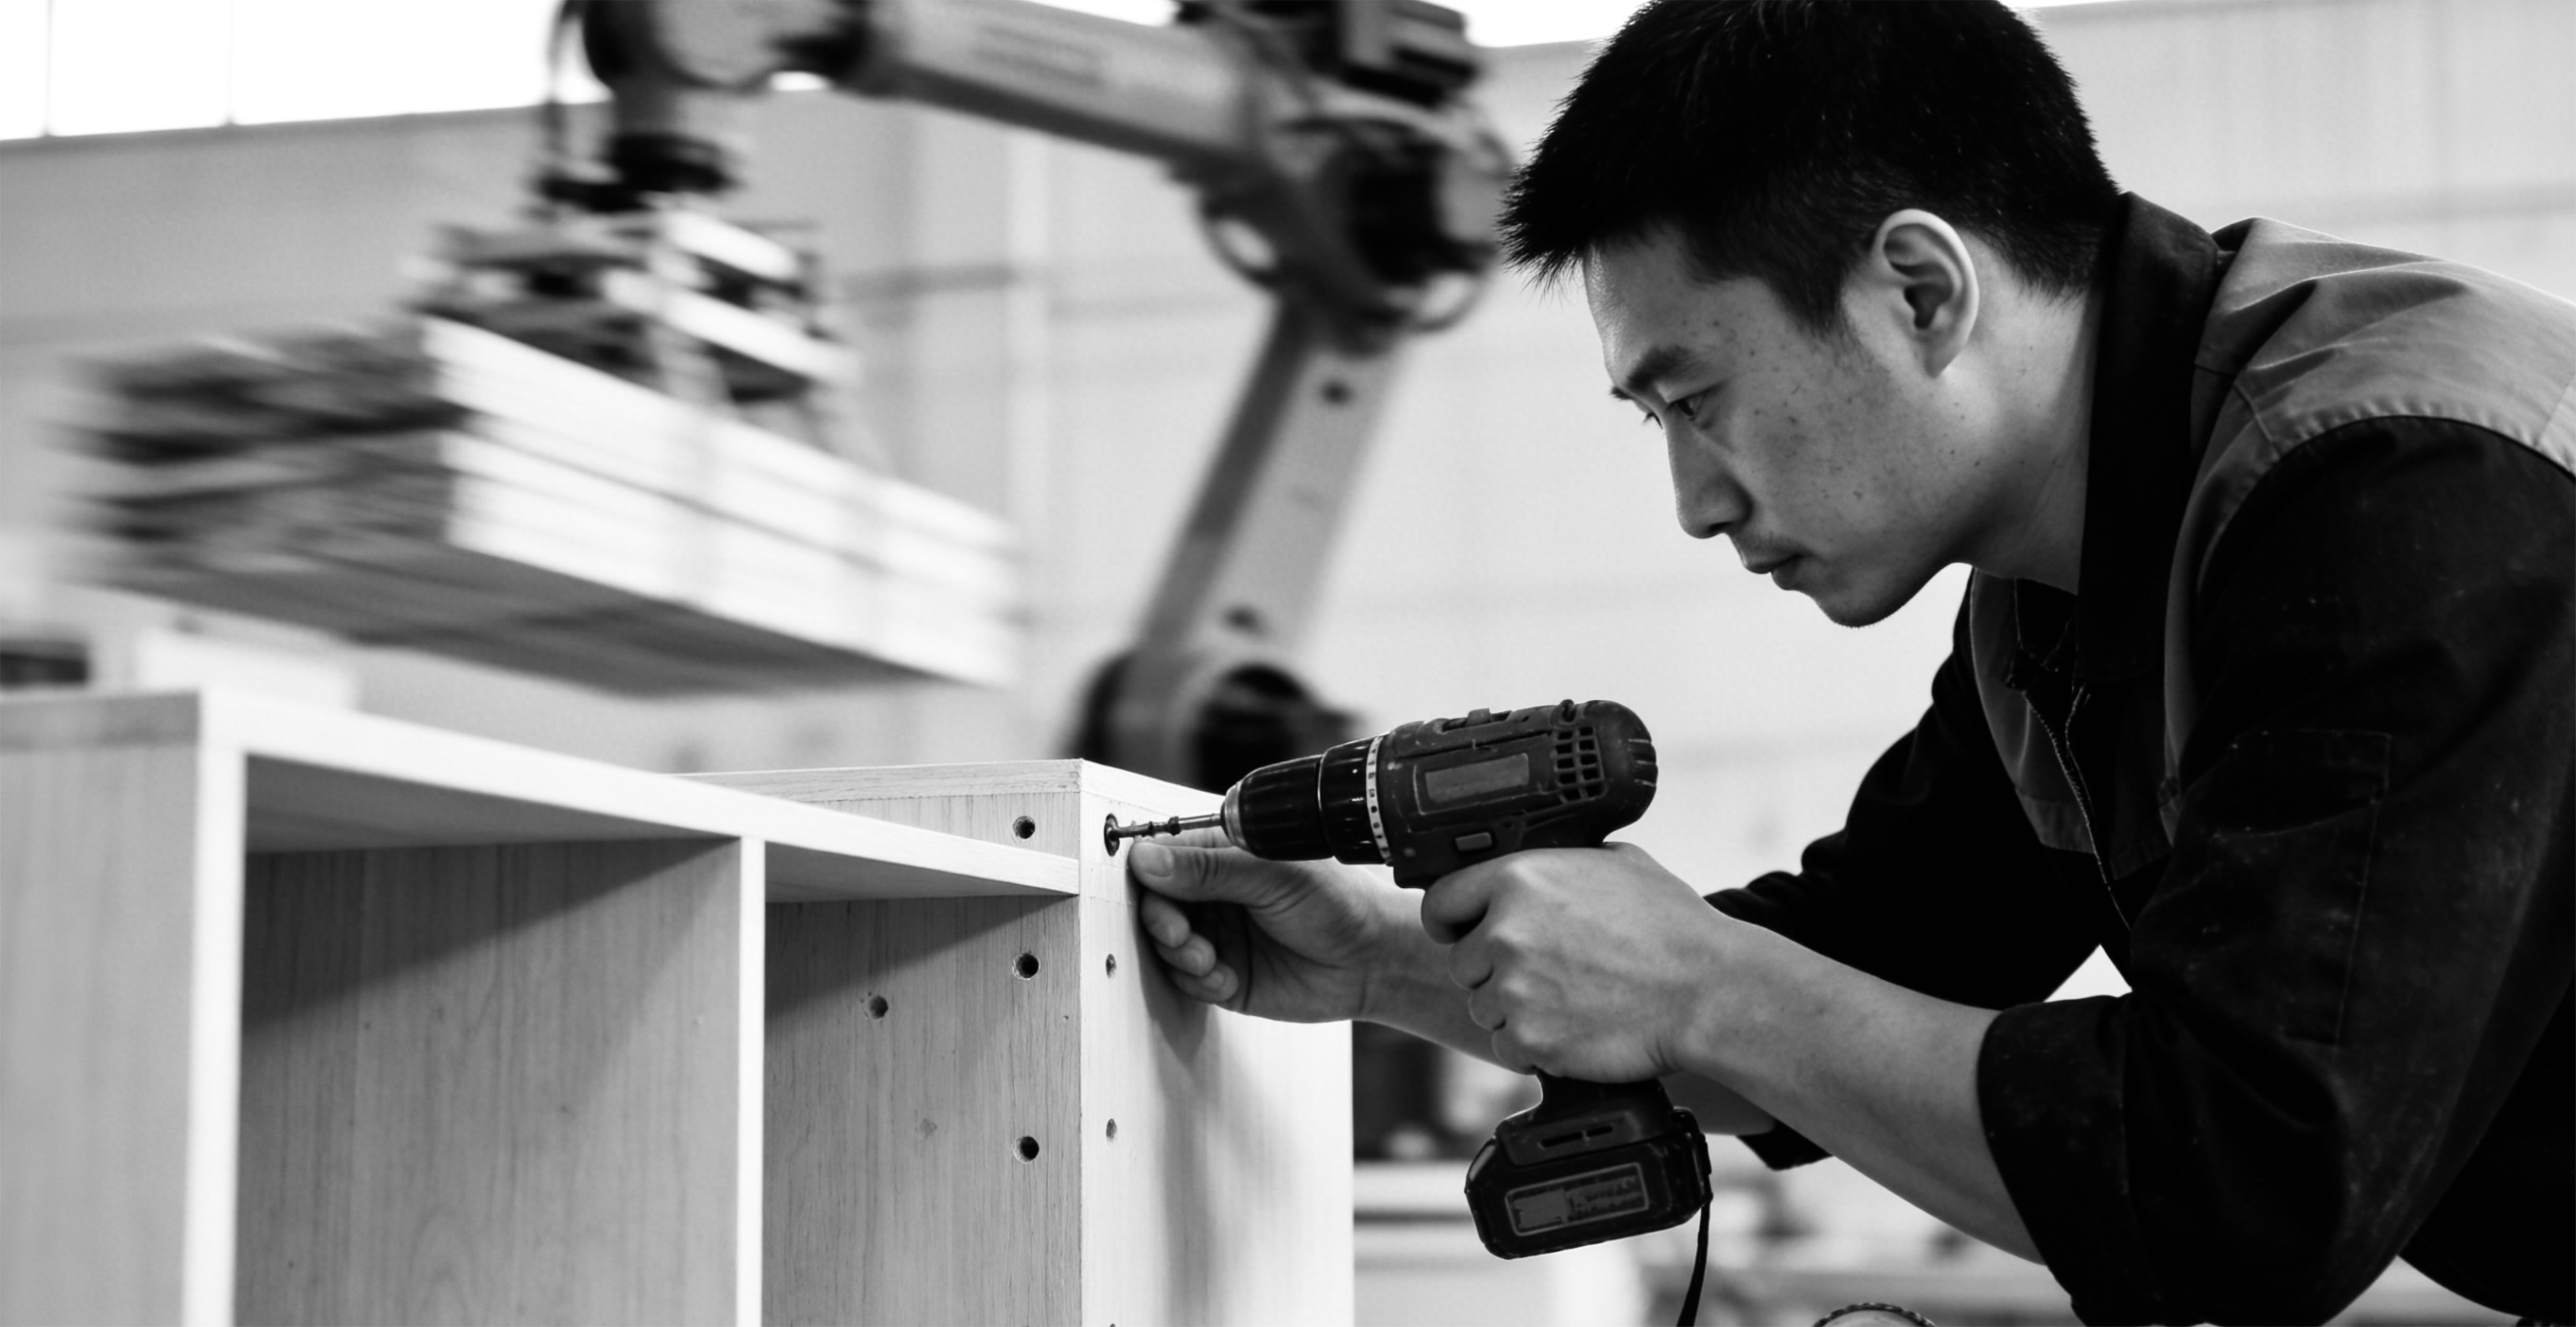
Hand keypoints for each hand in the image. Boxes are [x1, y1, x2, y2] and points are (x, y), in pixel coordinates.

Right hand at [1127, 831, 1409, 1023]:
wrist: (1372, 960)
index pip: (1164, 857)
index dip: (1150, 876)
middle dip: (1162, 922)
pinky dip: (1198, 982)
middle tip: (1181, 935)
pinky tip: (1227, 979)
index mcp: (1224, 854)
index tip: (1154, 892)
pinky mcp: (1223, 975)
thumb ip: (1209, 868)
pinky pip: (1186, 980)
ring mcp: (1217, 934)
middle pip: (1156, 903)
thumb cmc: (1337, 902)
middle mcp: (1215, 893)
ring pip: (1166, 945)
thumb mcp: (1273, 875)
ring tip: (1210, 961)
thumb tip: (1147, 860)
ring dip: (1179, 955)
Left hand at [1420, 842, 1724, 1081]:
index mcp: (1517, 879)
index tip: (1460, 932)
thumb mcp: (1617, 863)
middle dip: (1494, 970)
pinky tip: (1572, 1030)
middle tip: (1545, 973)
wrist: (1708, 992)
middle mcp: (1506, 933)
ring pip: (1484, 1007)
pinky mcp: (1531, 1039)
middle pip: (1463, 963)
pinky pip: (1506, 1047)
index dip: (1451, 920)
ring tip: (1569, 1001)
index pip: (1440, 902)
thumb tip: (1542, 864)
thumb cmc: (1672, 927)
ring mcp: (1515, 989)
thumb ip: (1562, 863)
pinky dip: (1532, 1046)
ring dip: (1514, 1010)